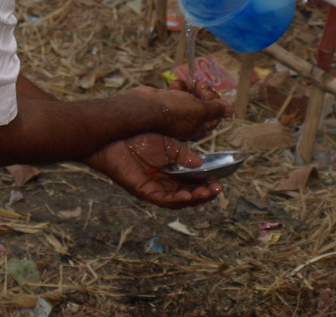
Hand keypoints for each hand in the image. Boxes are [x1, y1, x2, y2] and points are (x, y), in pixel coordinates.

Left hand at [87, 135, 223, 208]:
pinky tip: (188, 196)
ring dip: (195, 198)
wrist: (115, 135)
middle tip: (218, 188)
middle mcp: (165, 182)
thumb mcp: (167, 143)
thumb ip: (183, 154)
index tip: (220, 181)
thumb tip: (201, 165)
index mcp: (171, 171)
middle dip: (205, 193)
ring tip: (207, 192)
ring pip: (179, 200)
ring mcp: (155, 188)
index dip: (207, 183)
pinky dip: (178, 200)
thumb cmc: (138, 136)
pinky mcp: (145, 191)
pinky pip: (164, 200)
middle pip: (189, 193)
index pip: (193, 181)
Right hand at [124, 85, 231, 141]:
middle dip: (203, 92)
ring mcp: (176, 112)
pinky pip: (177, 93)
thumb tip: (230, 110)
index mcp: (197, 128)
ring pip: (190, 97)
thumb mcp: (199, 111)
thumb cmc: (172, 111)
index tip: (208, 92)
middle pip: (203, 105)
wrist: (142, 107)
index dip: (215, 101)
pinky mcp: (165, 103)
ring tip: (188, 82)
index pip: (214, 115)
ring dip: (191, 87)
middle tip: (199, 84)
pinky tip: (176, 84)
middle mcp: (187, 122)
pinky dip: (178, 86)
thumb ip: (215, 110)